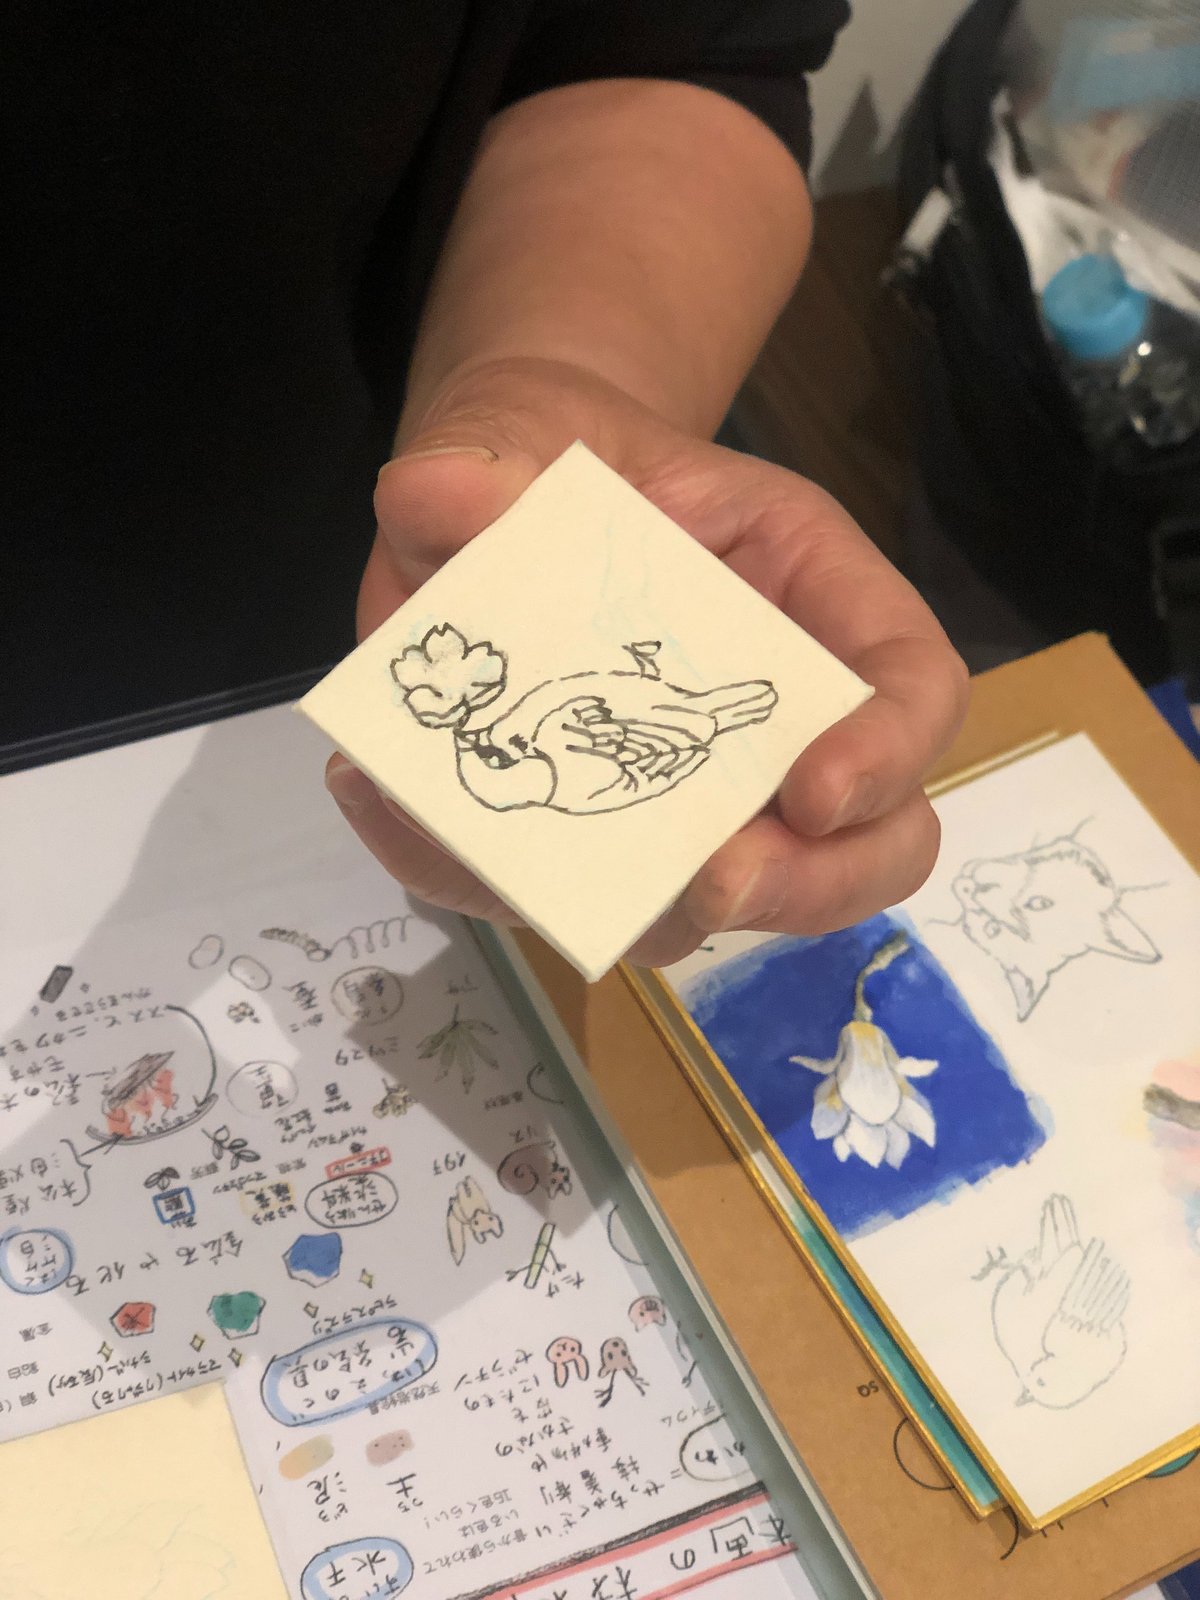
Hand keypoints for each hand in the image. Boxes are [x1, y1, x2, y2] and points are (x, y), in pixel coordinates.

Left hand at [327, 357, 968, 968]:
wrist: (497, 498)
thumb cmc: (556, 451)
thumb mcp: (530, 419)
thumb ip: (491, 447)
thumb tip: (438, 497)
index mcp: (811, 595)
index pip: (910, 682)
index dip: (891, 750)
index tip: (815, 793)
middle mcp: (775, 719)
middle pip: (866, 841)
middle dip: (806, 885)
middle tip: (714, 883)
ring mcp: (692, 793)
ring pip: (727, 901)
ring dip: (647, 912)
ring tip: (516, 859)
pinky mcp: (595, 834)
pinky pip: (569, 896)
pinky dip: (486, 879)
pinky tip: (395, 812)